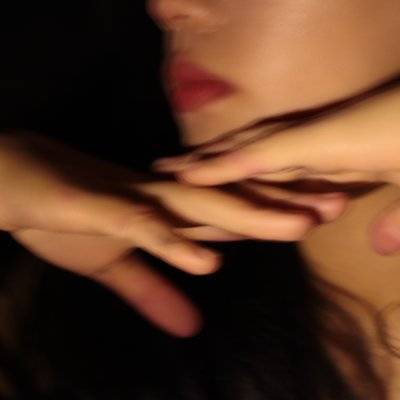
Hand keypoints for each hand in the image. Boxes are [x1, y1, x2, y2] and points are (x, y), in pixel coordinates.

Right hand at [0, 131, 346, 336]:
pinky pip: (140, 226)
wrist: (17, 182)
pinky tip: (208, 258)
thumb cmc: (67, 216)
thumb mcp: (112, 266)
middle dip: (283, 205)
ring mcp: (132, 201)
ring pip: (199, 207)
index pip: (229, 212)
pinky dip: (172, 242)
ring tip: (298, 225)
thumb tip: (194, 326)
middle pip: (230, 203)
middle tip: (337, 203)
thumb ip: (154, 291)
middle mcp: (160, 199)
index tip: (318, 213)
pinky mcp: (98, 208)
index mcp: (166, 210)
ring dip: (248, 216)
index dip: (274, 212)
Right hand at [152, 85, 399, 254]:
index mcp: (334, 141)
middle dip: (208, 154)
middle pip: (251, 141)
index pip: (265, 154)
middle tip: (166, 165)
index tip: (182, 174)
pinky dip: (250, 151)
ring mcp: (322, 127)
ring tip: (190, 162)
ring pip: (260, 139)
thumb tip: (378, 248)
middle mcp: (317, 131)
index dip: (224, 165)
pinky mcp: (329, 129)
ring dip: (222, 151)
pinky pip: (278, 142)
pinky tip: (240, 160)